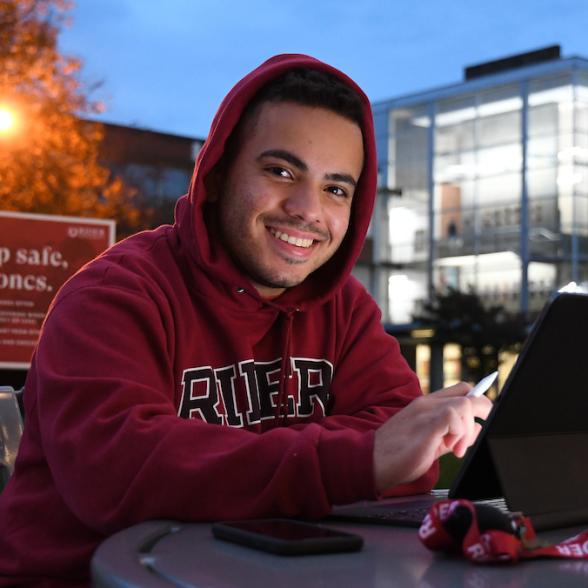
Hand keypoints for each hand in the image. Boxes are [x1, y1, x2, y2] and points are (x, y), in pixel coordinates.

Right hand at [373, 382, 491, 492]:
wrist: (372, 461)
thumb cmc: (397, 454)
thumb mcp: (432, 442)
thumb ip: (454, 434)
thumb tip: (478, 428)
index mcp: (427, 405)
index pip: (460, 389)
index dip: (477, 400)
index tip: (481, 419)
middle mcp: (427, 403)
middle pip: (468, 392)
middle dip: (481, 413)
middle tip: (472, 436)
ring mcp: (426, 411)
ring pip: (465, 404)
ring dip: (468, 429)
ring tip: (456, 449)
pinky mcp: (426, 423)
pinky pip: (455, 415)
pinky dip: (460, 432)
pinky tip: (450, 448)